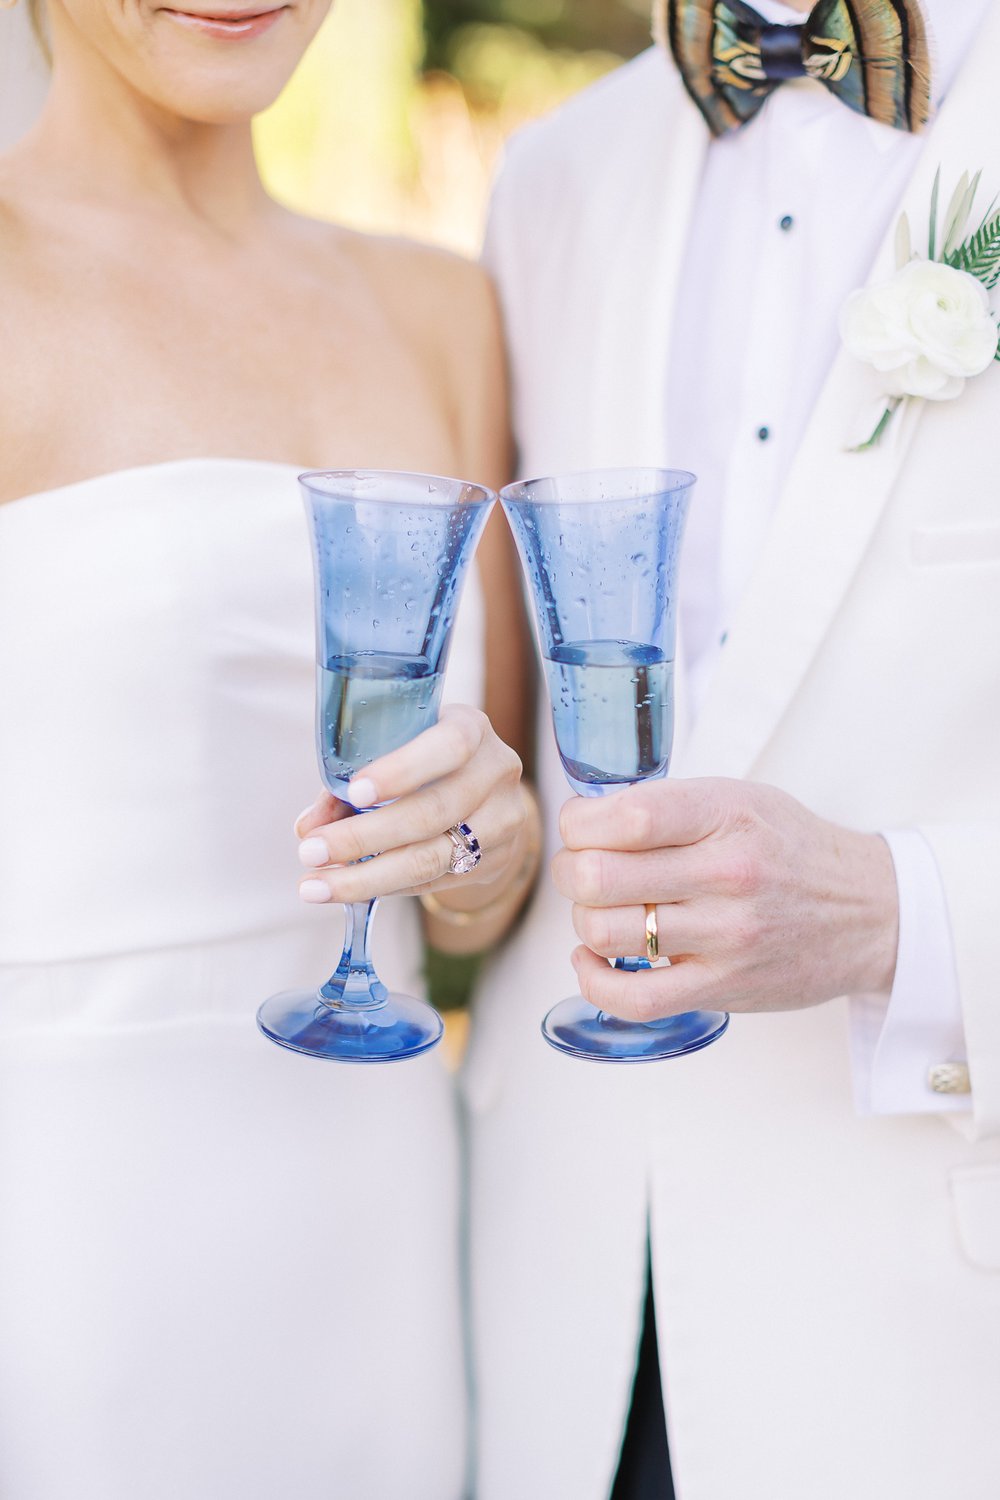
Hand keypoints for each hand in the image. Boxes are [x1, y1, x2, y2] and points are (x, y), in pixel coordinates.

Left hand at [293, 704, 525, 905]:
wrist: (488, 792)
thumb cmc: (425, 760)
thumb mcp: (396, 749)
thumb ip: (352, 780)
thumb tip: (309, 827)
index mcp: (471, 727)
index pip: (448, 746)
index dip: (402, 771)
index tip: (354, 793)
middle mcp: (495, 771)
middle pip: (433, 812)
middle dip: (364, 837)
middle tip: (312, 851)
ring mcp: (503, 819)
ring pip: (433, 857)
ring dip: (367, 876)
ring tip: (317, 885)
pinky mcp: (496, 859)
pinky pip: (435, 880)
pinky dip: (387, 886)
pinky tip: (350, 889)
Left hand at [551, 778, 898, 1022]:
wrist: (871, 912)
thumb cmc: (790, 849)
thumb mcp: (738, 799)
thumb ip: (667, 805)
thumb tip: (583, 820)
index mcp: (726, 814)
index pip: (627, 816)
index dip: (578, 823)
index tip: (579, 827)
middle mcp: (727, 874)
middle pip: (599, 877)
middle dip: (570, 872)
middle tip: (580, 870)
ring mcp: (726, 936)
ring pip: (605, 933)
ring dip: (582, 920)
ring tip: (600, 910)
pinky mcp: (723, 987)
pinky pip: (632, 998)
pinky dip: (593, 981)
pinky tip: (592, 960)